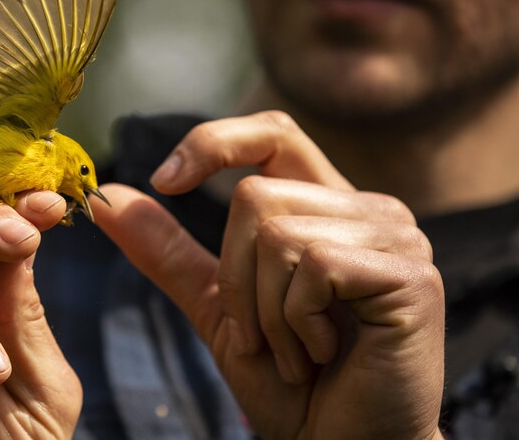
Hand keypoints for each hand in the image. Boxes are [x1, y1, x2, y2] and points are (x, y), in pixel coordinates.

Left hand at [93, 112, 444, 439]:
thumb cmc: (288, 384)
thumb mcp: (217, 306)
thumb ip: (167, 249)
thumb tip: (107, 196)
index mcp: (329, 209)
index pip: (271, 134)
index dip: (213, 143)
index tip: (165, 182)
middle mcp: (371, 211)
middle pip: (255, 194)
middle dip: (236, 279)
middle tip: (264, 337)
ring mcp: (397, 238)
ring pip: (277, 232)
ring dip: (266, 312)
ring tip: (299, 352)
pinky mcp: (410, 275)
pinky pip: (314, 267)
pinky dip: (297, 323)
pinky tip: (324, 354)